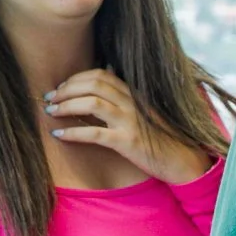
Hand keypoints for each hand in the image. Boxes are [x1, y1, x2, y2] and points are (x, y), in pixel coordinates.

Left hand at [44, 68, 211, 183]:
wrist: (185, 161)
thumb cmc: (163, 140)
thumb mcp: (146, 113)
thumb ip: (128, 98)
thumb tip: (107, 78)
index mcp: (136, 95)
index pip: (102, 74)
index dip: (77, 78)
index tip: (62, 88)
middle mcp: (133, 103)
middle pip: (94, 84)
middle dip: (66, 89)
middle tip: (50, 99)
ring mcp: (131, 121)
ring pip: (92, 102)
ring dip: (66, 106)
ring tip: (50, 112)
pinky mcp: (128, 142)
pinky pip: (94, 133)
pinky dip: (72, 132)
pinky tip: (59, 135)